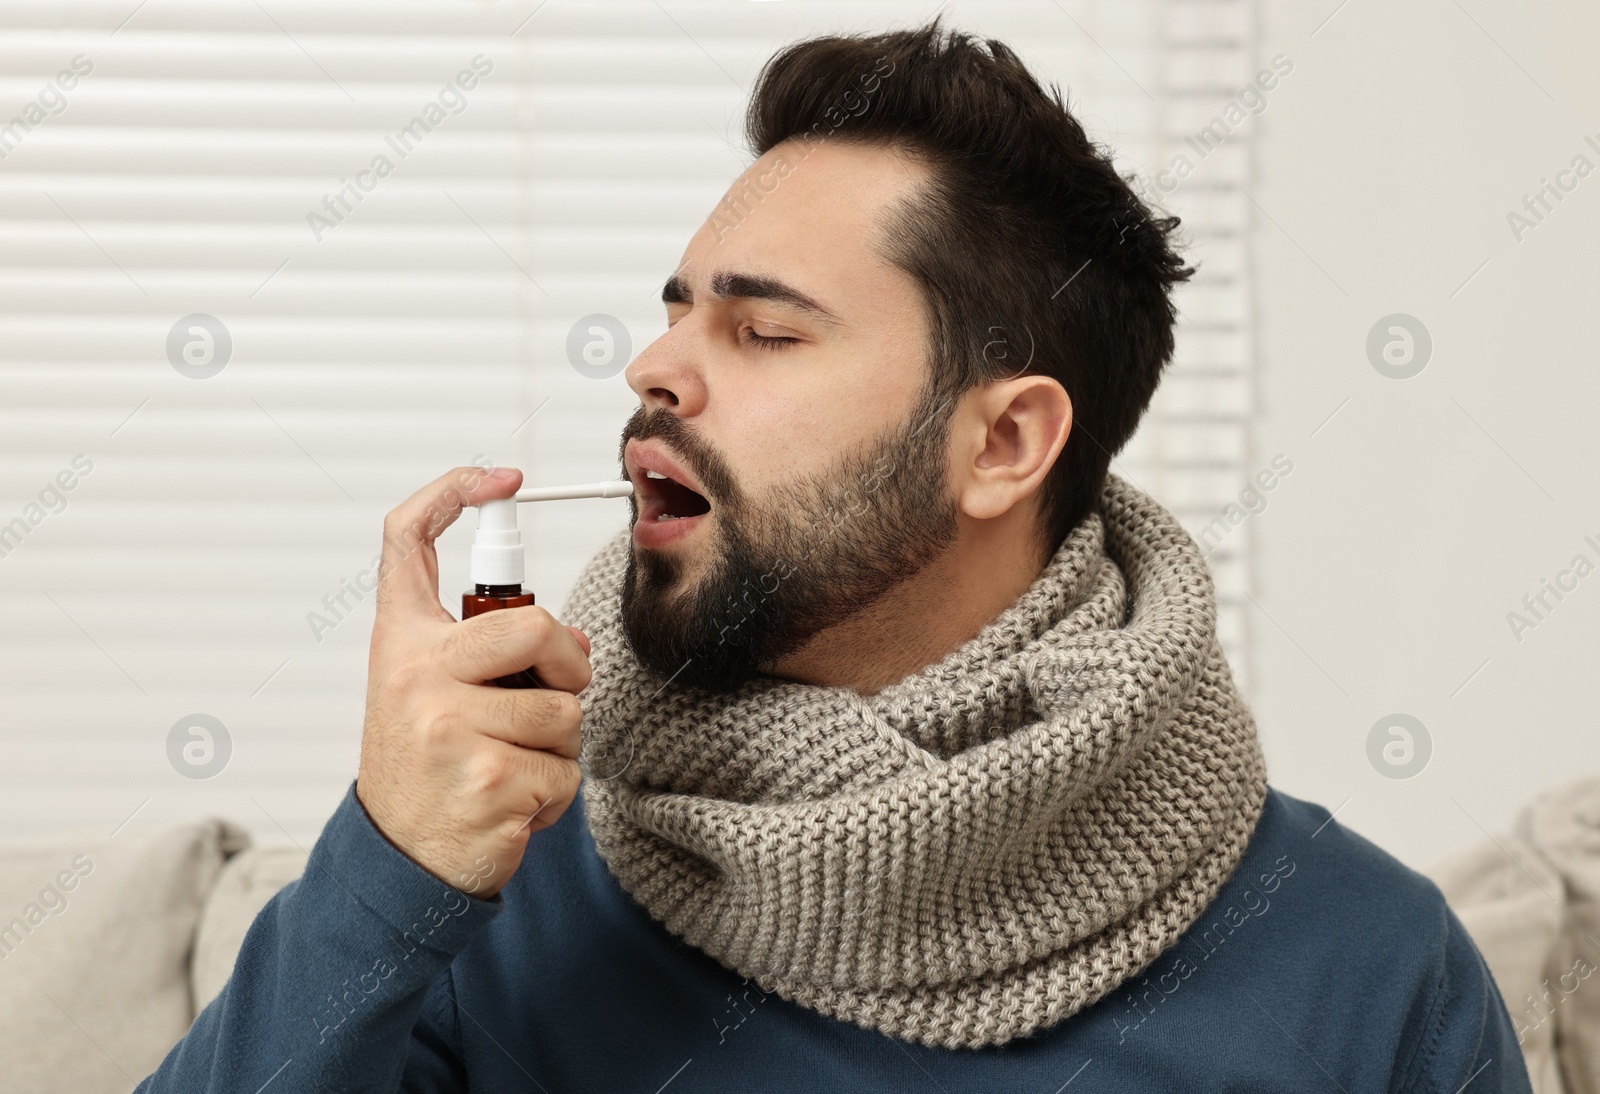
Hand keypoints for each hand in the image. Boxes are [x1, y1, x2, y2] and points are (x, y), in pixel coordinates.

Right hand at [355, 465, 591, 898]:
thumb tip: (574, 642)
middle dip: (568, 666)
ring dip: (558, 746)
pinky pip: (567, 770)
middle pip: (535, 626)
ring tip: (510, 764)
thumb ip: (494, 653)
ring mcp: (447, 728)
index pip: (408, 541)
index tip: (503, 479)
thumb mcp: (437, 693)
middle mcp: (414, 674)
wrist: (400, 859)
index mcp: (400, 642)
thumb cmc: (429, 766)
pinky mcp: (486, 782)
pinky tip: (510, 804)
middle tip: (553, 695)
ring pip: (565, 710)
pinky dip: (555, 794)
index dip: (452, 490)